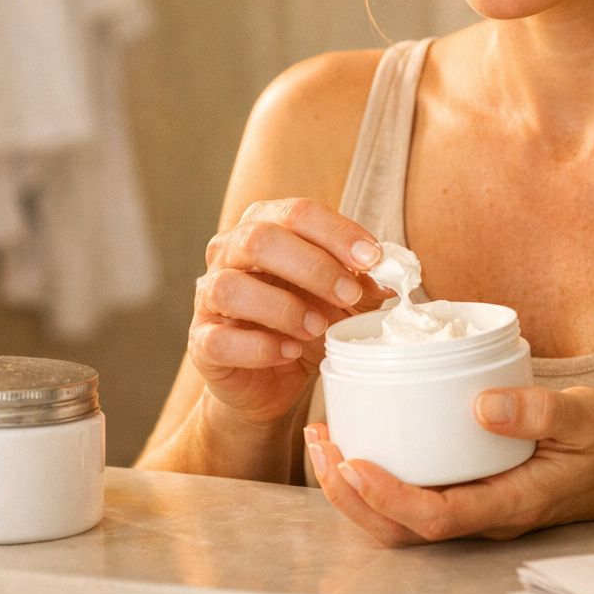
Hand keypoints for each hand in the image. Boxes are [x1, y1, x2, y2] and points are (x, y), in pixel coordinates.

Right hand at [190, 198, 389, 426]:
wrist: (270, 381)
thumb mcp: (341, 300)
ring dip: (284, 308)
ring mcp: (209, 297)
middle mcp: (229, 253)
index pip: (298, 213)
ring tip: (318, 328)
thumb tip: (391, 276)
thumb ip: (363, 283)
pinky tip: (289, 352)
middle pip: (260, 239)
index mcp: (265, 226)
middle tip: (349, 295)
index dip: (337, 233)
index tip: (372, 259)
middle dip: (314, 267)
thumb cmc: (304, 323)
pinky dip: (260, 347)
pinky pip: (219, 339)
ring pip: (231, 287)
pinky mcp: (201, 341)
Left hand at [304, 386, 593, 545]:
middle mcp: (484, 517)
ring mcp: (473, 511)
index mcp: (510, 504)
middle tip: (320, 442)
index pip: (435, 516)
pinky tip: (357, 443)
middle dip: (348, 494)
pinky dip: (372, 479)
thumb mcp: (586, 417)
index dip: (386, 495)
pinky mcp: (467, 495)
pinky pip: (409, 501)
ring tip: (324, 440)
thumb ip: (540, 411)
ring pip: (398, 522)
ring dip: (351, 488)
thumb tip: (483, 404)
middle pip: (401, 530)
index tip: (353, 462)